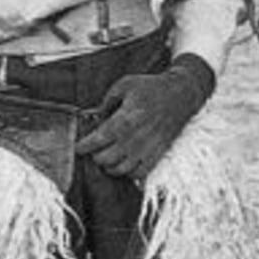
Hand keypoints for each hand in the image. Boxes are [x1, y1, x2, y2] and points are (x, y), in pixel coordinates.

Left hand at [76, 61, 208, 178]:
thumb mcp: (124, 85)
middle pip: (106, 159)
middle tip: (93, 149)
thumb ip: (106, 102)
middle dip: (95, 156)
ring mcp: (148, 148)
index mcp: (127, 118)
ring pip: (120, 170)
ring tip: (106, 157)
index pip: (99, 140)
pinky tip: (122, 163)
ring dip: (109, 166)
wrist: (181, 94)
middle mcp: (137, 137)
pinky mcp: (158, 154)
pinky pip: (138, 174)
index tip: (78, 147)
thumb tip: (93, 118)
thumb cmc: (150, 88)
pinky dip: (127, 172)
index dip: (84, 146)